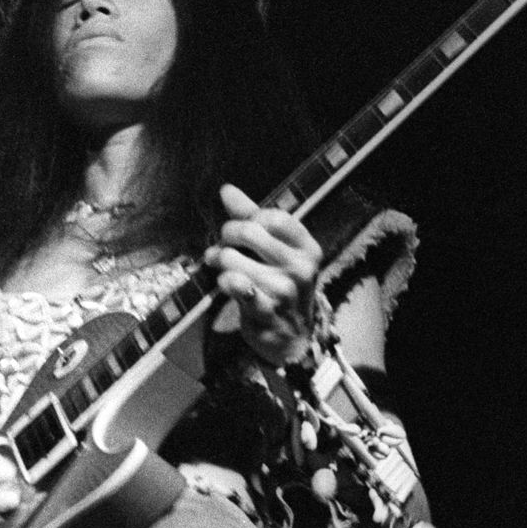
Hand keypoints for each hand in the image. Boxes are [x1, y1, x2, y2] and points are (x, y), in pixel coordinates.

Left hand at [204, 184, 322, 364]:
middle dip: (227, 236)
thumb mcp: (276, 251)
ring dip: (219, 261)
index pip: (273, 216)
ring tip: (219, 266)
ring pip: (234, 259)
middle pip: (250, 231)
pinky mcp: (266, 312)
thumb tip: (226, 189)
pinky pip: (235, 285)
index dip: (249, 218)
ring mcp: (285, 291)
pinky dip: (225, 281)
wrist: (293, 338)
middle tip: (223, 246)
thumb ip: (252, 218)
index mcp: (307, 248)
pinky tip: (226, 282)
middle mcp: (301, 268)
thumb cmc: (281, 285)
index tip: (242, 230)